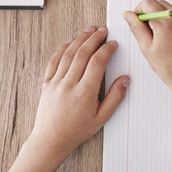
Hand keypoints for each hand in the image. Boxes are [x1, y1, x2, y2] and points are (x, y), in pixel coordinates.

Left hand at [30, 26, 129, 158]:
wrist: (50, 140)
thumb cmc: (76, 131)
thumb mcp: (101, 118)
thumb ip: (115, 97)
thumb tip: (124, 80)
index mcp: (85, 92)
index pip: (97, 62)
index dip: (106, 50)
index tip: (112, 44)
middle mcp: (69, 84)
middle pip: (83, 53)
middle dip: (94, 39)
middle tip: (102, 31)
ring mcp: (56, 82)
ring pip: (69, 54)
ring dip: (80, 39)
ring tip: (88, 30)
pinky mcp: (47, 83)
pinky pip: (54, 61)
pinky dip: (62, 49)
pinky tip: (69, 43)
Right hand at [123, 0, 171, 97]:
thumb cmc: (169, 69)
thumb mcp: (147, 48)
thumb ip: (136, 28)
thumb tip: (128, 14)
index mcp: (165, 24)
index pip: (148, 2)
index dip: (138, 10)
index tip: (137, 20)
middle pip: (158, 3)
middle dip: (149, 12)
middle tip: (146, 30)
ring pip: (169, 9)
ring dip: (160, 16)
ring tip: (158, 37)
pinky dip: (171, 22)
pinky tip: (169, 39)